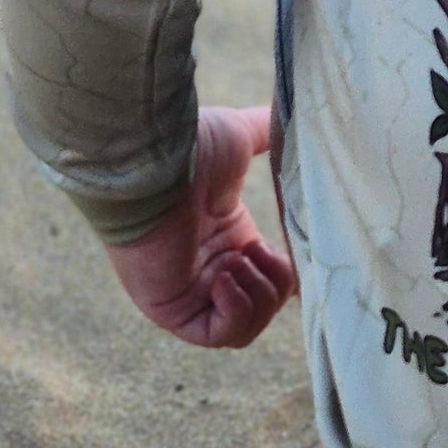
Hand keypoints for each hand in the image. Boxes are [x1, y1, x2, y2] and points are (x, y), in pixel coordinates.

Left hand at [105, 104, 295, 349]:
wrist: (150, 167)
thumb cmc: (187, 152)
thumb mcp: (239, 139)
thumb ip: (268, 131)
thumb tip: (298, 112)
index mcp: (225, 239)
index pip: (268, 276)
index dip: (287, 271)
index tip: (286, 247)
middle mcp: (207, 270)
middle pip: (263, 305)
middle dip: (276, 285)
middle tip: (257, 250)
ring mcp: (188, 293)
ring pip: (245, 326)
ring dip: (258, 295)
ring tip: (239, 259)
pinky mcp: (171, 310)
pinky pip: (218, 335)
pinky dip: (236, 311)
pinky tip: (224, 274)